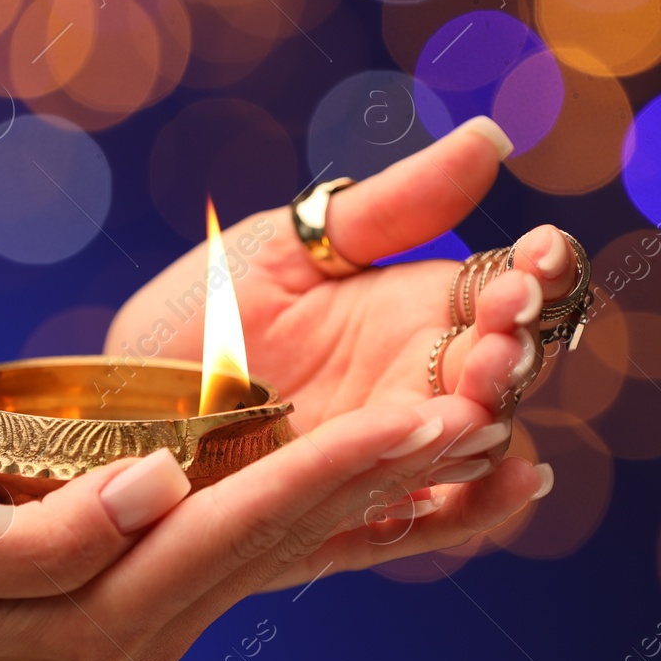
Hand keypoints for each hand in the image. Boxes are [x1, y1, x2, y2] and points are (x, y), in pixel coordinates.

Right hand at [0, 387, 514, 660]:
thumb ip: (47, 532)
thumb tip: (152, 486)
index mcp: (103, 611)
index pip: (240, 527)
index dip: (334, 470)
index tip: (422, 414)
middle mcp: (152, 619)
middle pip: (293, 535)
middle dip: (393, 473)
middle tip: (495, 403)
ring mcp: (160, 603)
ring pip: (295, 539)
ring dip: (386, 486)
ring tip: (476, 425)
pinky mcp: (158, 574)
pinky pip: (266, 541)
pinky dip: (340, 504)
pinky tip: (399, 473)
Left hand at [107, 116, 585, 583]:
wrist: (122, 401)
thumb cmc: (203, 315)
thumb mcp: (292, 247)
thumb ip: (394, 207)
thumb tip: (492, 138)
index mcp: (415, 310)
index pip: (505, 291)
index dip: (534, 274)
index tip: (537, 254)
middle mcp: (419, 384)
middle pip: (504, 369)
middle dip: (513, 350)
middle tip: (500, 335)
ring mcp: (393, 454)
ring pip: (476, 443)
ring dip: (490, 420)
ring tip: (477, 400)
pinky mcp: (357, 518)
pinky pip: (435, 522)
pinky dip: (480, 509)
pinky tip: (512, 482)